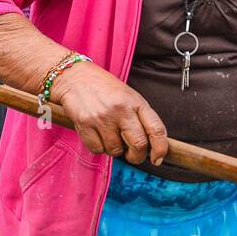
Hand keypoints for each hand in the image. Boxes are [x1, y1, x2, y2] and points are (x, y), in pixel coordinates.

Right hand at [50, 60, 168, 165]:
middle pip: (138, 145)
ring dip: (115, 150)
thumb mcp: (129, 96)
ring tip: (110, 136)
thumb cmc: (105, 88)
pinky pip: (97, 149)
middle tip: (133, 155)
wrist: (75, 77)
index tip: (157, 158)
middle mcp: (121, 110)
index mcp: (136, 102)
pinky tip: (98, 135)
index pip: (156, 129)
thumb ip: (140, 118)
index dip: (160, 149)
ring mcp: (102, 117)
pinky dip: (99, 148)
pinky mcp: (84, 124)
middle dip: (137, 156)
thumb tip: (150, 145)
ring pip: (115, 150)